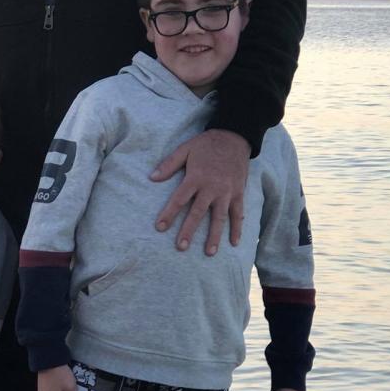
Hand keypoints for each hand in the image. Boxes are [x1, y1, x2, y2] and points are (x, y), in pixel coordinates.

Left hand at [152, 129, 249, 255]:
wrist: (234, 137)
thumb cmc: (206, 144)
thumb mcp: (185, 149)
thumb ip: (169, 164)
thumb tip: (151, 177)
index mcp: (196, 177)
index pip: (179, 199)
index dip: (169, 214)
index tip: (160, 227)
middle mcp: (211, 187)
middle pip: (197, 213)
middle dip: (189, 231)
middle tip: (181, 247)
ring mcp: (226, 192)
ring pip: (219, 218)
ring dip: (214, 236)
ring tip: (209, 253)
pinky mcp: (238, 193)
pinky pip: (238, 213)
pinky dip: (237, 228)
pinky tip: (234, 243)